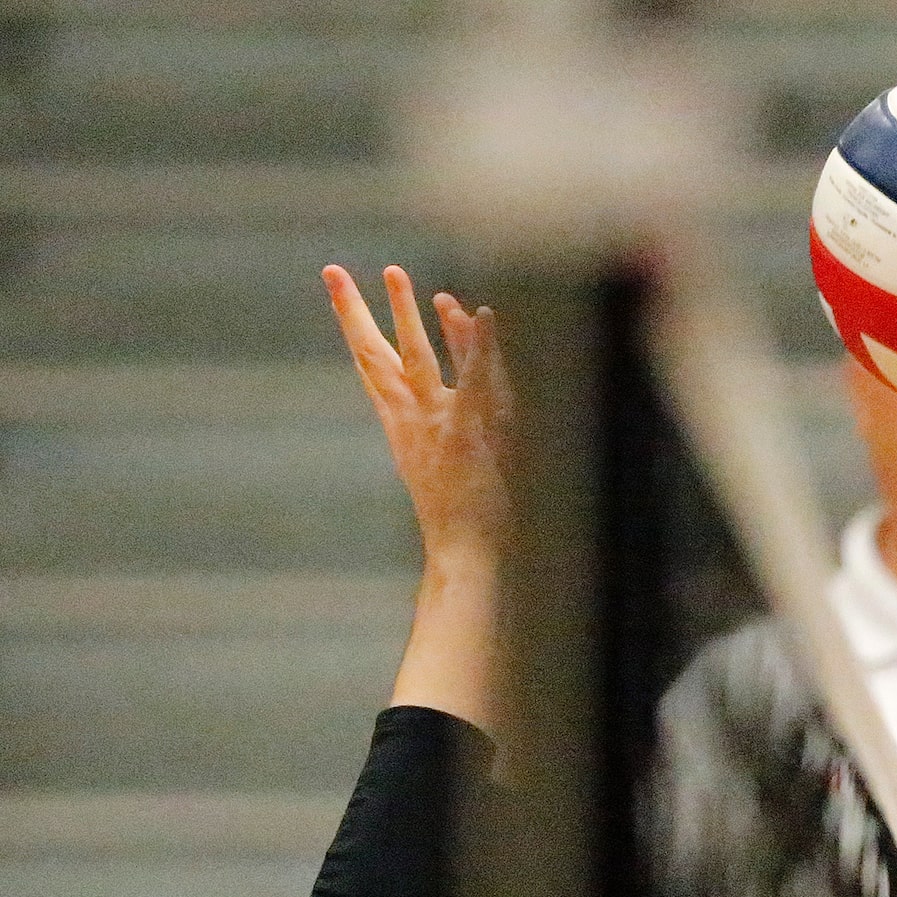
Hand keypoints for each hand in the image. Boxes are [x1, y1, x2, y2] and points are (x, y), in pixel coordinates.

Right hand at [324, 264, 509, 564]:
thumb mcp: (436, 457)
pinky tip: (483, 314)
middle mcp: (412, 419)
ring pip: (419, 358)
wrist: (461, 549)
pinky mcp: (468, 433)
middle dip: (362, 311)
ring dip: (408, 315)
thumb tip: (430, 392)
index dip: (353, 323)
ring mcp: (437, 424)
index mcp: (400, 424)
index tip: (335, 285)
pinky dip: (479, 349)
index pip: (371, 365)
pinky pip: (475, 382)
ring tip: (396, 274)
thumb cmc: (455, 510)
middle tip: (340, 270)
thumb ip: (433, 417)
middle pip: (381, 356)